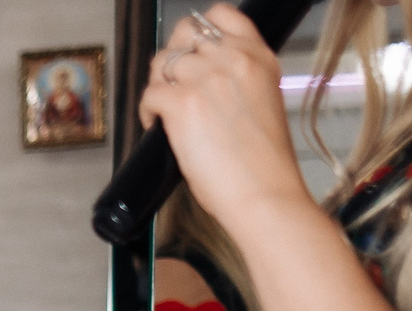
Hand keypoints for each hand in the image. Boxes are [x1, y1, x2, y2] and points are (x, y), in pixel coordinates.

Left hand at [135, 4, 307, 232]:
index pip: (221, 15)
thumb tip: (205, 81)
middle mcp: (233, 59)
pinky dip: (147, 112)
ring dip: (157, 86)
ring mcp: (206, 78)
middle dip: (172, 59)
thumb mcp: (262, 102)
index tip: (191, 51)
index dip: (198, 31)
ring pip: (161, 63)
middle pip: (184, 35)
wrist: (264, 191)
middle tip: (172, 86)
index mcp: (259, 57)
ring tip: (165, 113)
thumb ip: (238, 80)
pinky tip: (159, 128)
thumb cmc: (263, 162)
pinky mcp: (181, 103)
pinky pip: (149, 94)